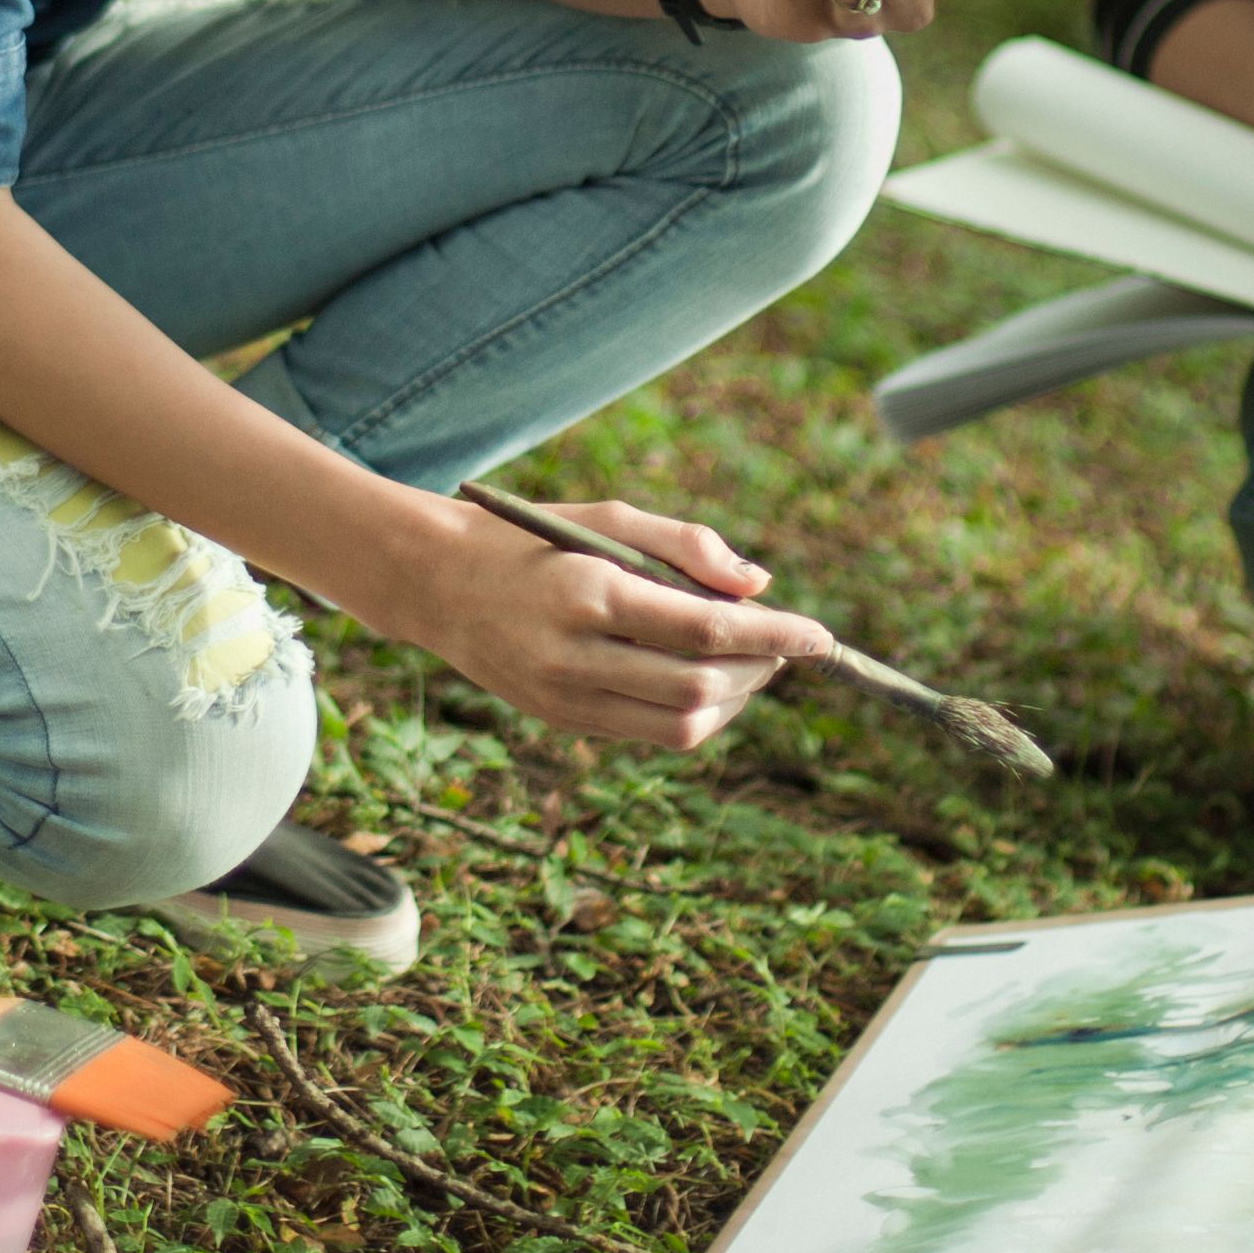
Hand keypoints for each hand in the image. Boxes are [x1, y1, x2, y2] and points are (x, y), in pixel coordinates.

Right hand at [370, 495, 830, 748]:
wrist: (433, 581)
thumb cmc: (531, 538)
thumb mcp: (607, 518)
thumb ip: (687, 546)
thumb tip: (761, 586)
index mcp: (592, 592)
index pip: (706, 629)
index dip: (773, 636)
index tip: (820, 635)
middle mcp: (577, 654)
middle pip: (700, 687)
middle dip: (759, 671)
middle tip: (785, 646)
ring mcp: (566, 697)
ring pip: (680, 726)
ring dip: (733, 701)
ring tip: (750, 666)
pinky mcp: (561, 721)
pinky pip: (649, 734)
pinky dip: (693, 714)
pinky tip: (705, 683)